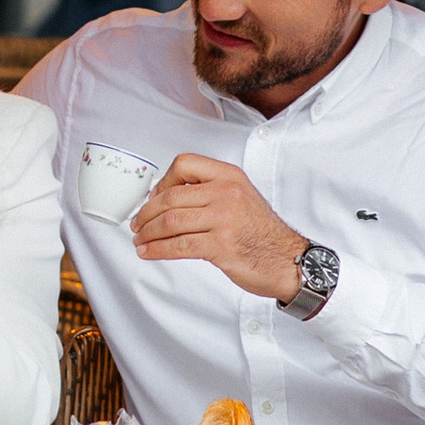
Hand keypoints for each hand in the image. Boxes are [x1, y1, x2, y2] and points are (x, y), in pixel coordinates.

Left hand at [130, 153, 305, 301]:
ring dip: (148, 233)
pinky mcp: (220, 245)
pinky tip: (149, 253)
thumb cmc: (262, 233)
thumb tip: (167, 197)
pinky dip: (157, 250)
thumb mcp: (240, 197)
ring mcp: (224, 218)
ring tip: (140, 240)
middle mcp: (227, 192)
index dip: (162, 182)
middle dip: (146, 213)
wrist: (287, 260)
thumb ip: (210, 191)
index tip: (153, 197)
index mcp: (230, 176)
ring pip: (170, 222)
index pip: (184, 164)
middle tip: (138, 224)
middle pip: (171, 197)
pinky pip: (178, 246)